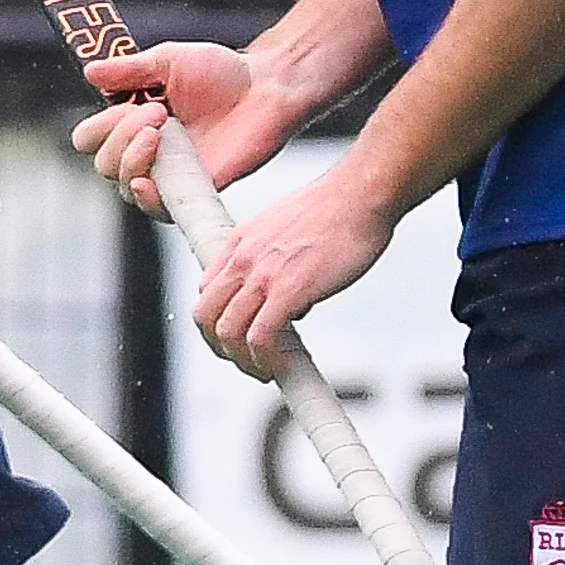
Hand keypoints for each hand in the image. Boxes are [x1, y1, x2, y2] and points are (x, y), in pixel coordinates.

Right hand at [73, 39, 307, 214]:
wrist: (267, 88)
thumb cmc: (222, 72)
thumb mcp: (168, 60)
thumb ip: (129, 70)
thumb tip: (90, 72)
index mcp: (134, 120)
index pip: (92, 138)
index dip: (100, 128)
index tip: (127, 105)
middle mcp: (147, 150)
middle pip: (105, 164)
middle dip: (120, 138)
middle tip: (158, 113)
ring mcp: (170, 173)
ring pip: (125, 188)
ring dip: (131, 160)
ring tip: (161, 132)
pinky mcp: (194, 191)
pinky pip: (159, 210)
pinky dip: (147, 199)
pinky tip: (147, 182)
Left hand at [191, 163, 396, 378]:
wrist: (359, 195)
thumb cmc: (336, 209)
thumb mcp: (287, 228)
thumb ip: (278, 263)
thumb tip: (293, 306)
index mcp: (241, 242)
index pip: (207, 291)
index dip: (218, 321)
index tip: (238, 336)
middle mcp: (243, 258)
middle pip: (205, 316)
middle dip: (221, 346)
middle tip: (246, 360)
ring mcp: (263, 275)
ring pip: (228, 332)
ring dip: (243, 360)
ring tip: (264, 369)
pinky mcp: (289, 290)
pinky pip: (260, 337)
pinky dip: (265, 359)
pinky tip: (281, 365)